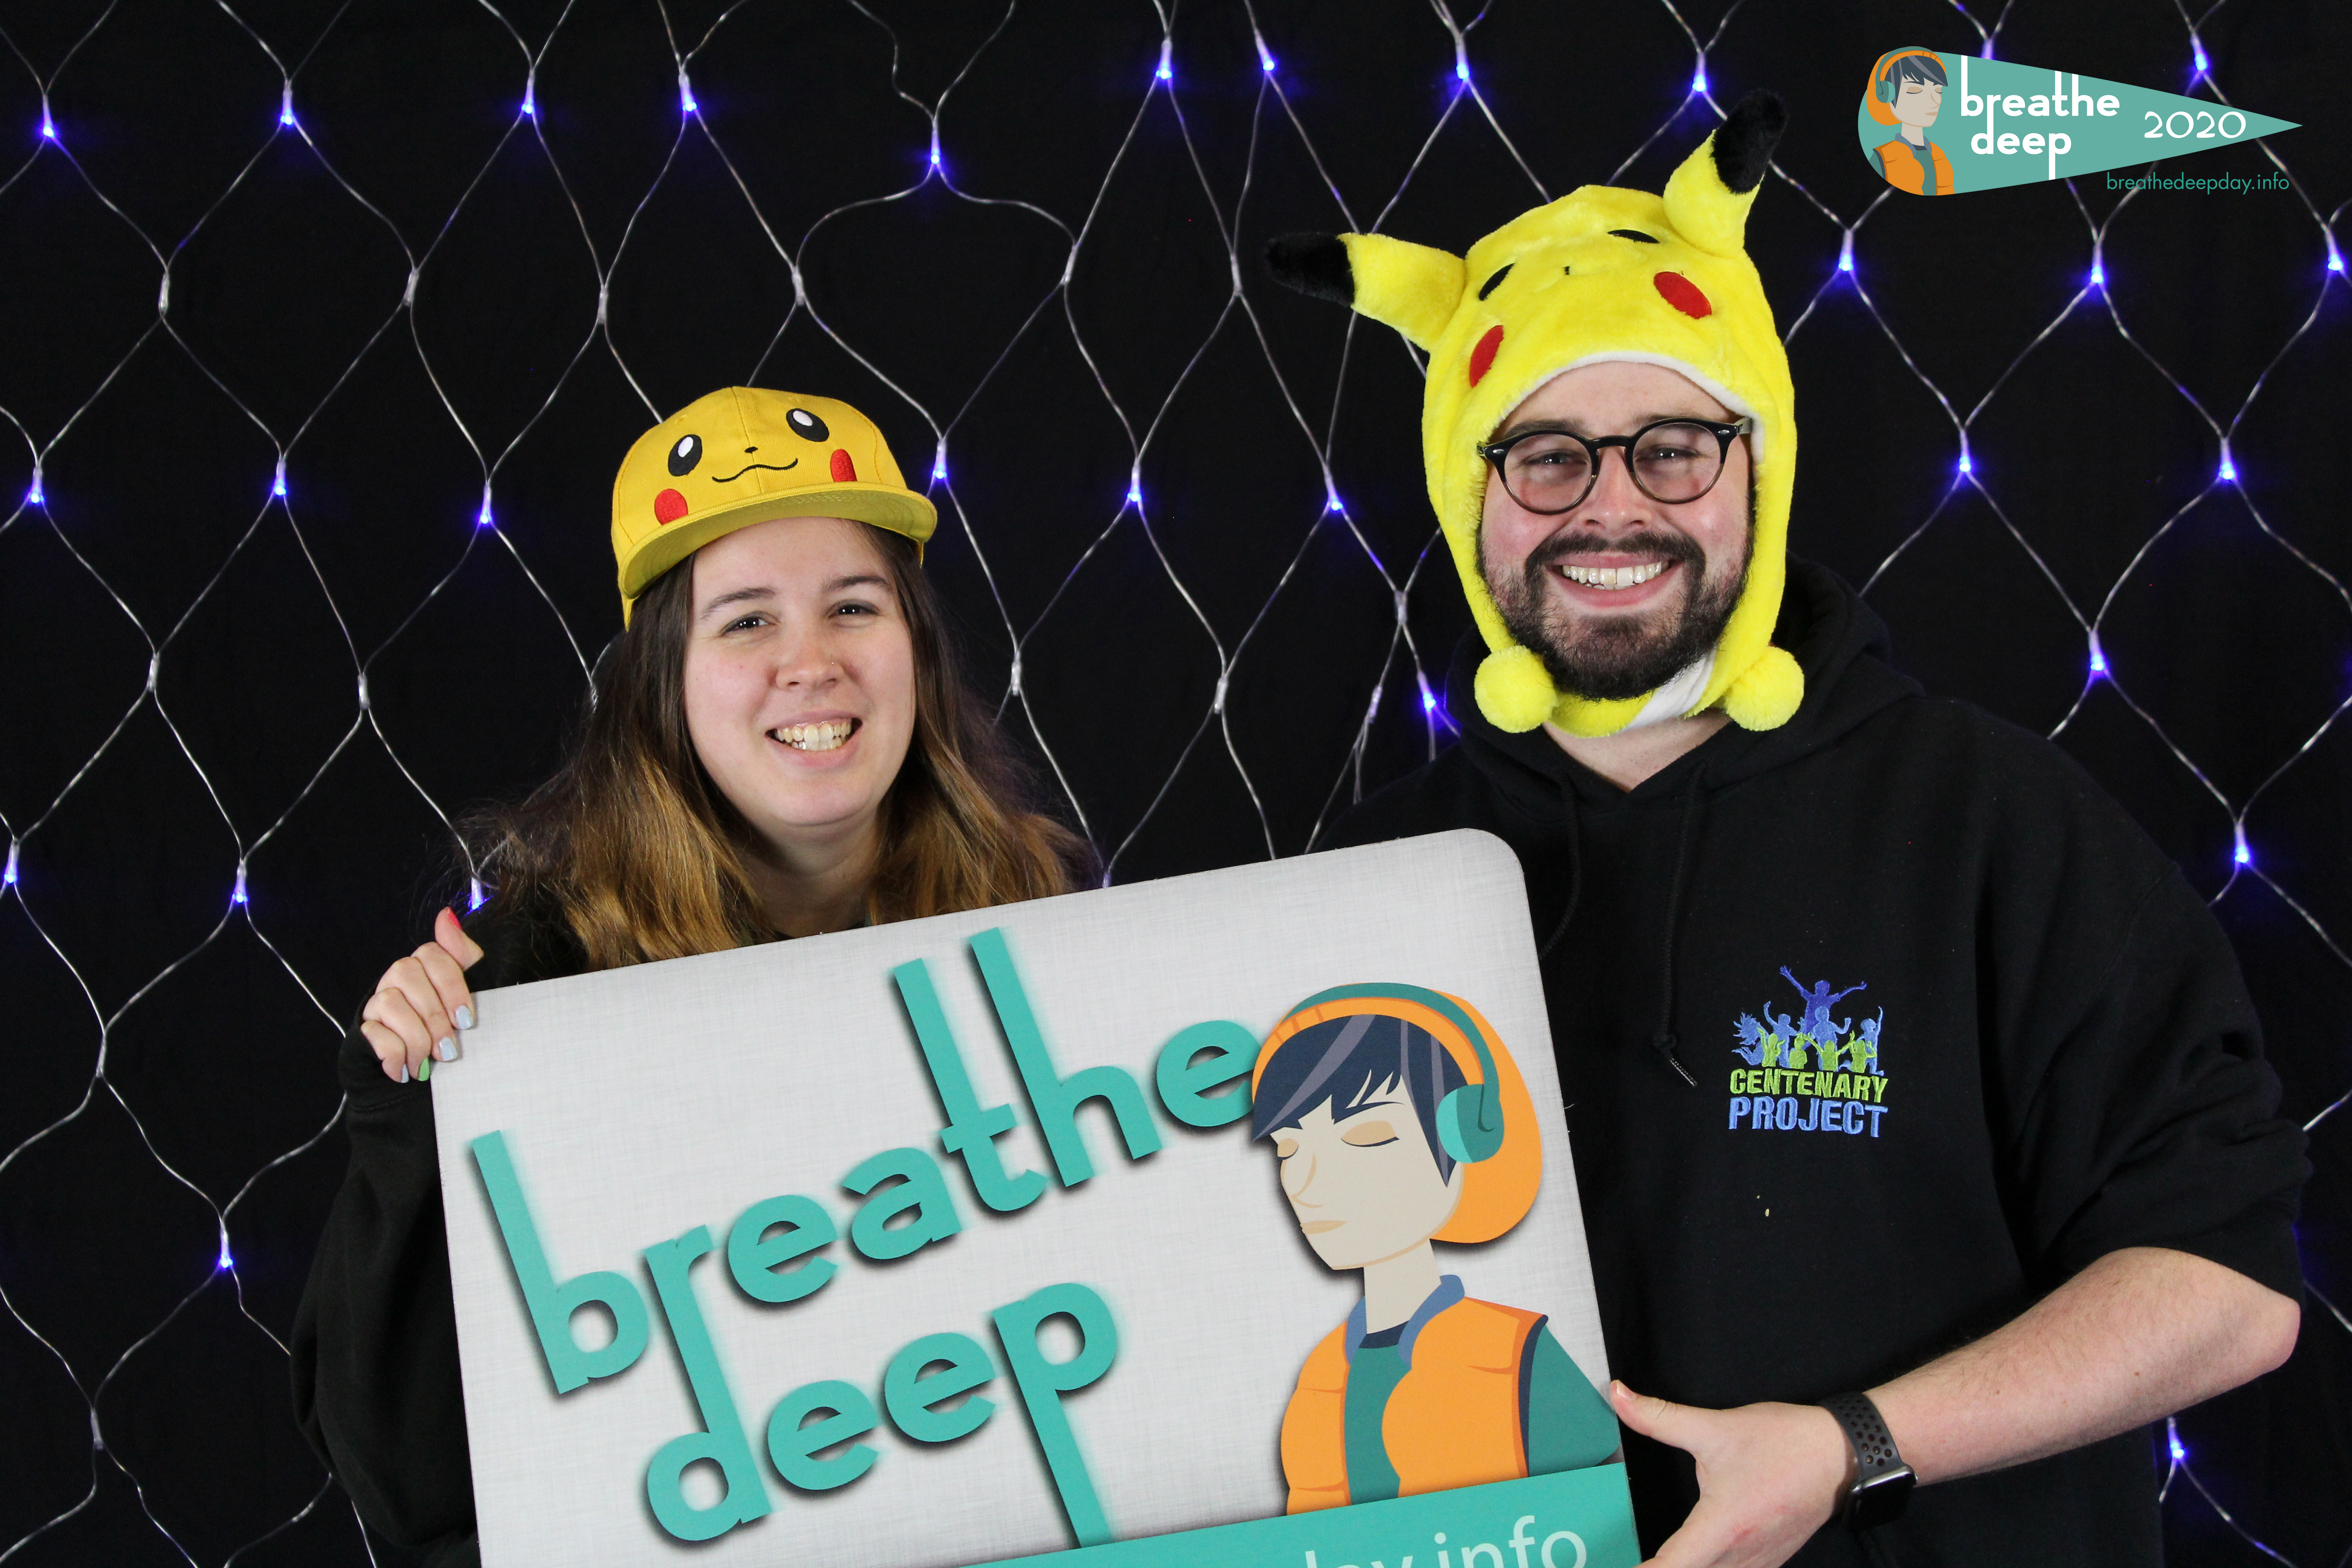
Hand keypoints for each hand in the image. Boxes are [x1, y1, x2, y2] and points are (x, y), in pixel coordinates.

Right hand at [358, 907, 485, 1083]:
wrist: (423, 1083)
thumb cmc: (451, 1035)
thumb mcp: (472, 996)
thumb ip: (464, 956)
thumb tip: (446, 914)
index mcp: (425, 967)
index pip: (433, 954)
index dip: (452, 986)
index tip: (466, 1020)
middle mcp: (396, 979)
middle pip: (407, 974)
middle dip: (434, 1016)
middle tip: (449, 1050)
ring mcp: (376, 1003)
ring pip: (389, 1002)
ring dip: (416, 1039)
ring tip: (429, 1063)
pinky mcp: (361, 1031)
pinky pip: (374, 1033)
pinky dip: (395, 1055)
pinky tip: (406, 1070)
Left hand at [1608, 1381, 1848, 1567]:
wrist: (1841, 1455)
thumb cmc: (1782, 1443)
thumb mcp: (1714, 1427)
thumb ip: (1659, 1417)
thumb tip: (1618, 1396)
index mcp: (1722, 1527)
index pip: (1671, 1567)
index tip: (1617, 1567)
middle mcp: (1740, 1555)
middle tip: (1626, 1558)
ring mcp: (1758, 1563)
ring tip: (1656, 1560)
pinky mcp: (1768, 1560)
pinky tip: (1694, 1559)